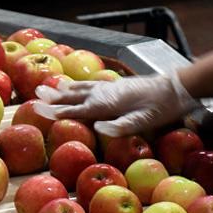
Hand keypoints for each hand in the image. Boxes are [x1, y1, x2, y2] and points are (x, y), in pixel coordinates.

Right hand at [33, 72, 198, 136]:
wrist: (177, 87)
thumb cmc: (162, 108)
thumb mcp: (144, 121)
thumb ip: (121, 125)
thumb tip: (98, 127)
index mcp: (107, 104)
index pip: (75, 109)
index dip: (55, 110)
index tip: (37, 109)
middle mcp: (104, 94)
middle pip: (73, 96)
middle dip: (53, 96)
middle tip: (35, 93)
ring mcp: (110, 88)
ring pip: (81, 89)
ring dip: (64, 89)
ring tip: (50, 87)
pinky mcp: (116, 85)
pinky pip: (90, 85)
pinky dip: (78, 86)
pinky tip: (78, 86)